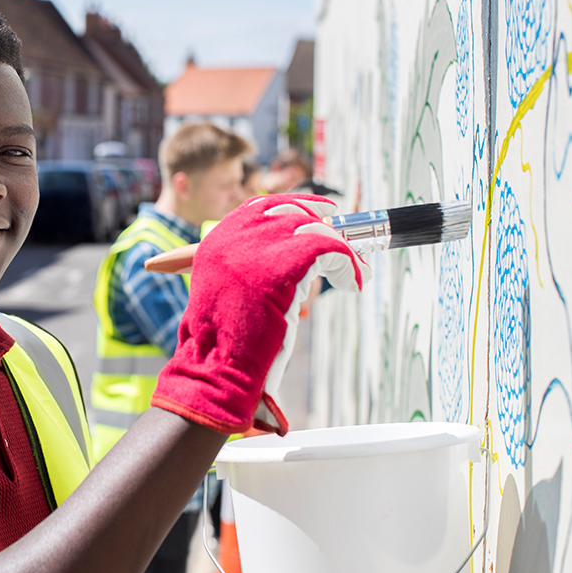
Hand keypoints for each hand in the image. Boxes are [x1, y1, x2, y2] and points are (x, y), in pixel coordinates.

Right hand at [150, 194, 370, 434]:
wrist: (218, 366)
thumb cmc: (224, 343)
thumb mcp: (226, 294)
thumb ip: (245, 268)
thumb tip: (285, 256)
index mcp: (217, 241)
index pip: (260, 207)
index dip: (296, 206)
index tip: (321, 213)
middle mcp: (234, 237)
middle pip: (291, 211)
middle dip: (322, 223)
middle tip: (343, 242)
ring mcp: (258, 247)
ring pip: (314, 230)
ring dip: (341, 250)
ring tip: (354, 272)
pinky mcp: (285, 263)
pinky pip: (331, 250)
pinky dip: (349, 265)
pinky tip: (353, 283)